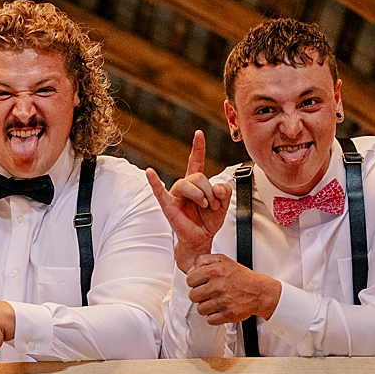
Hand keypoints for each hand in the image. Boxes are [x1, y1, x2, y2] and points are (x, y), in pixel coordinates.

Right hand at [145, 130, 232, 273]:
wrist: (201, 240)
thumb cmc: (208, 221)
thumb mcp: (223, 205)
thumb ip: (225, 191)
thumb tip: (218, 187)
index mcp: (197, 183)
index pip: (197, 161)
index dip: (198, 147)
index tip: (199, 133)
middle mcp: (185, 186)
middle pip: (198, 176)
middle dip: (210, 190)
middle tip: (212, 204)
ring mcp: (175, 194)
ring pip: (188, 183)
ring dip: (201, 195)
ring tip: (204, 206)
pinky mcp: (168, 205)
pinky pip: (159, 191)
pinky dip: (154, 181)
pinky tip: (150, 173)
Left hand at [186, 252, 281, 326]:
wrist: (260, 292)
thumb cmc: (242, 277)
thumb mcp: (224, 260)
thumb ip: (205, 260)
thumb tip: (192, 267)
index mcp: (214, 271)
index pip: (190, 279)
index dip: (194, 282)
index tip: (199, 283)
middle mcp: (217, 286)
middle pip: (193, 296)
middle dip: (199, 295)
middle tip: (207, 293)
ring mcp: (223, 301)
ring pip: (200, 309)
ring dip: (206, 307)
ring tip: (214, 302)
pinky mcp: (228, 314)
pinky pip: (210, 320)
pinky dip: (213, 317)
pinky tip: (218, 310)